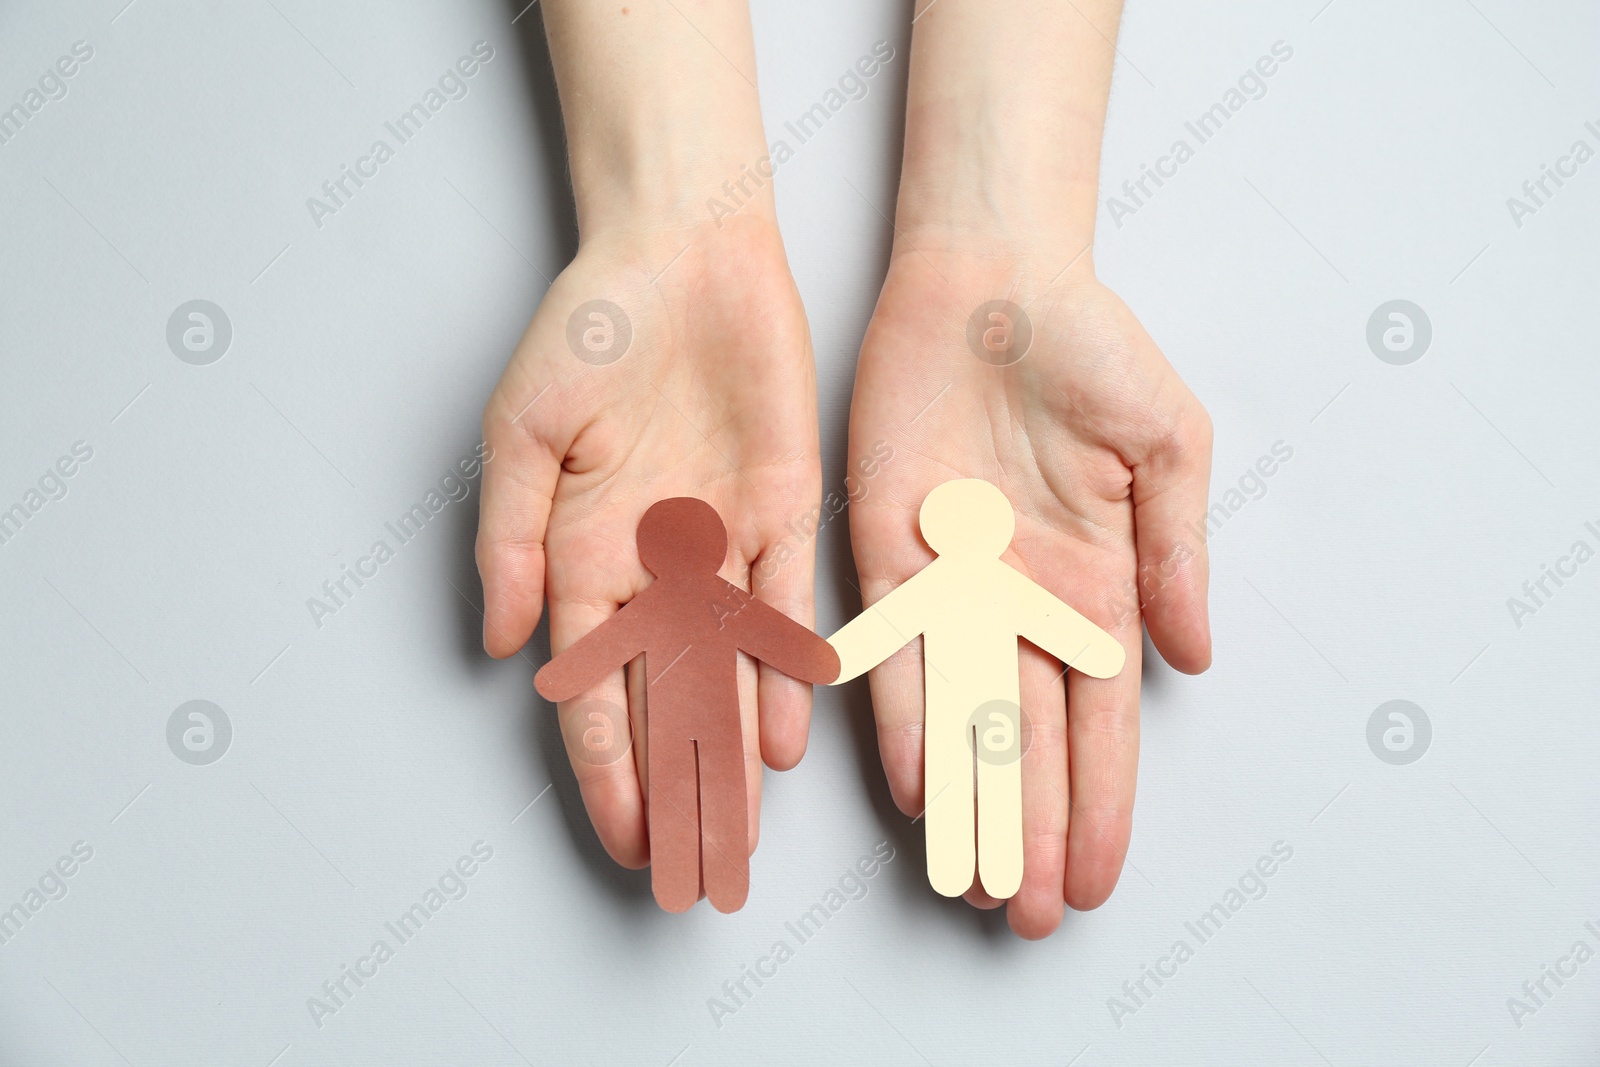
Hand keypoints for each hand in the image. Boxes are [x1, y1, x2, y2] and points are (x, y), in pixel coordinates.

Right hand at [477, 213, 822, 875]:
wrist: (684, 250)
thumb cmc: (590, 329)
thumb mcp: (524, 429)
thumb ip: (510, 539)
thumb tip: (498, 645)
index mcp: (584, 555)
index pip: (594, 693)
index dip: (606, 772)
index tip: (624, 843)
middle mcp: (657, 567)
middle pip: (665, 707)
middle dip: (677, 792)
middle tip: (693, 874)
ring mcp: (724, 546)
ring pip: (730, 676)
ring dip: (732, 758)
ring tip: (739, 835)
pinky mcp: (788, 512)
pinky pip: (790, 609)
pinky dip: (787, 674)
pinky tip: (787, 738)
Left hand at [845, 241, 1211, 936]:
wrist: (993, 282)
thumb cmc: (1092, 349)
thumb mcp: (1169, 447)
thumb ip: (1178, 555)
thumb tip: (1196, 658)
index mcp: (1097, 586)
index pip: (1102, 723)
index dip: (1102, 803)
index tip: (1098, 878)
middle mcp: (1022, 602)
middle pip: (1031, 741)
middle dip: (1032, 829)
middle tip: (1028, 914)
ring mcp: (953, 584)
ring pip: (962, 717)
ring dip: (970, 798)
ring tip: (972, 878)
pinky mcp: (887, 551)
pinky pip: (890, 650)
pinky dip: (899, 717)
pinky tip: (912, 781)